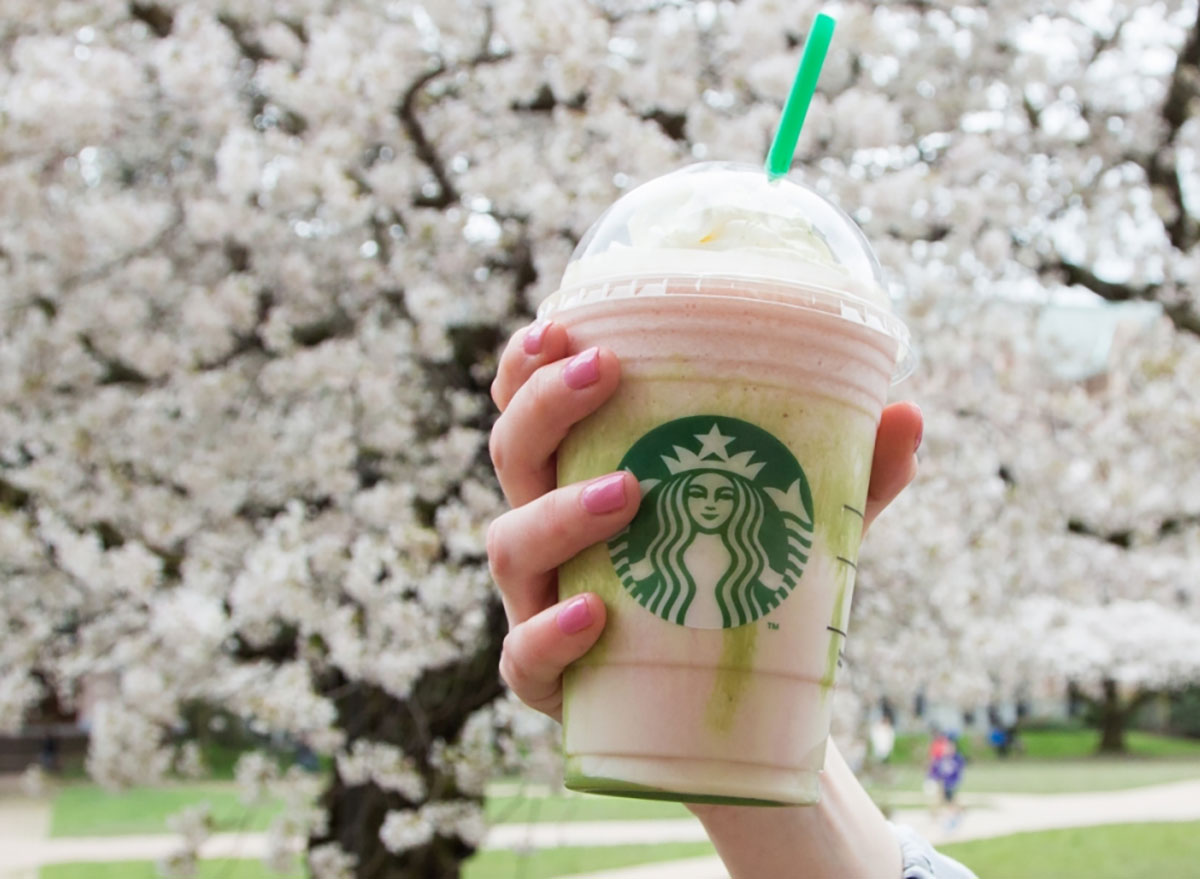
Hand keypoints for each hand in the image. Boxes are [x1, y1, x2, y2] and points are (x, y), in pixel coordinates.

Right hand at [487, 319, 922, 721]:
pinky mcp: (547, 679)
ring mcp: (537, 603)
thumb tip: (906, 414)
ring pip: (510, 545)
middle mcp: (546, 530)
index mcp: (581, 475)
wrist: (720, 708)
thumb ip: (845, 473)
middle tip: (604, 374)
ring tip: (630, 493)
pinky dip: (550, 634)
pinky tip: (594, 614)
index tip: (563, 326)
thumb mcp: (787, 522)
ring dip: (560, 512)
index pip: (527, 406)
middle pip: (512, 454)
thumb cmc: (733, 585)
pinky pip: (524, 656)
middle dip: (544, 406)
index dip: (527, 364)